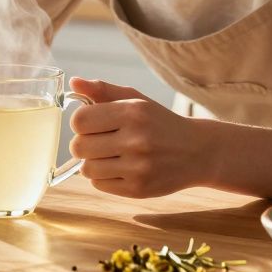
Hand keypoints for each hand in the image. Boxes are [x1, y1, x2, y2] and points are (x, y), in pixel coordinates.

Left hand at [68, 78, 204, 198]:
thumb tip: (74, 83)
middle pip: (78, 146)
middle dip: (85, 143)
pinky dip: (104, 177)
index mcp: (133, 112)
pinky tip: (121, 169)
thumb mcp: (136, 100)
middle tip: (101, 141)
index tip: (92, 124)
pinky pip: (98, 184)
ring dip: (93, 162)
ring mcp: (138, 167)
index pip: (80, 120)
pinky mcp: (138, 189)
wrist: (198, 152)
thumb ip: (103, 91)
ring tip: (111, 156)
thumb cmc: (160, 123)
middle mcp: (136, 140)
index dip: (81, 123)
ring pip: (86, 168)